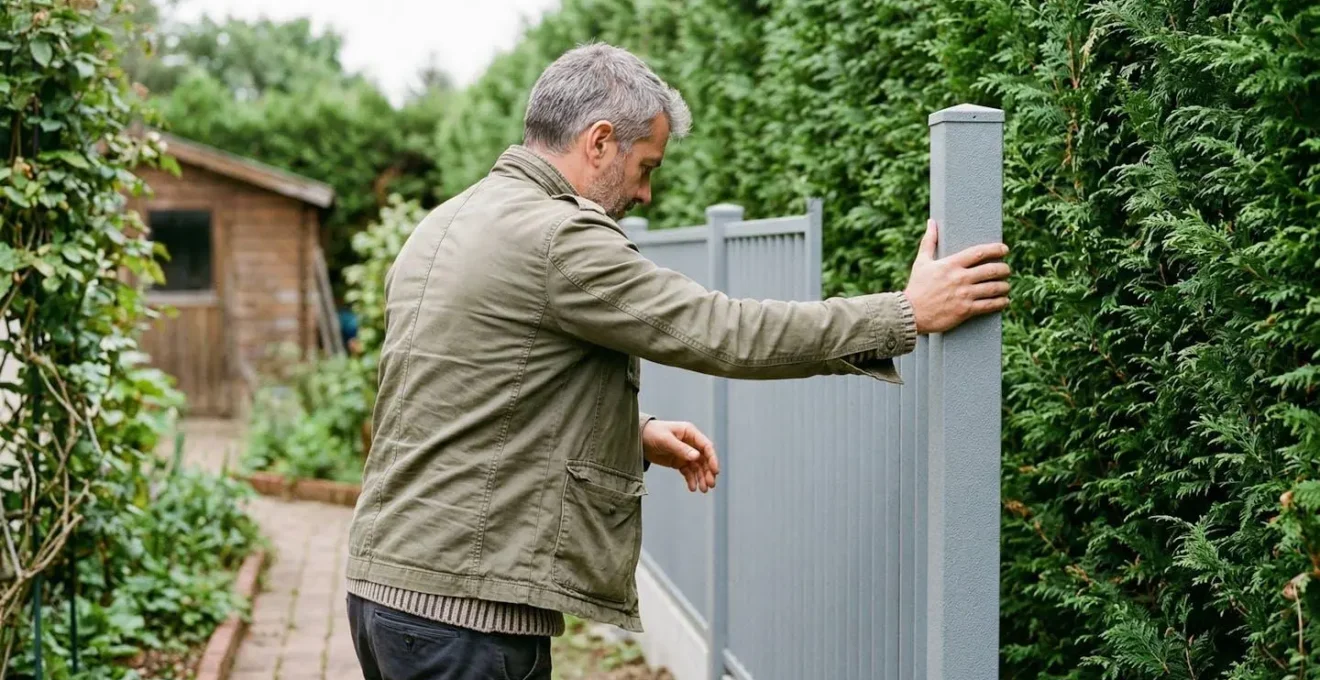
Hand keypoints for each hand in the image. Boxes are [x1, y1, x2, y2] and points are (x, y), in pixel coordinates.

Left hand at [642, 420, 719, 492]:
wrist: (639, 439)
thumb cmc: (653, 433)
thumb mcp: (666, 440)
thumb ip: (681, 448)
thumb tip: (696, 457)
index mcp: (690, 433)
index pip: (706, 446)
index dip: (712, 459)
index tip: (715, 471)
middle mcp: (690, 443)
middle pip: (704, 459)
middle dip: (708, 472)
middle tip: (710, 484)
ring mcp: (685, 453)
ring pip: (698, 467)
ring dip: (701, 478)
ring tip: (703, 490)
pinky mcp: (679, 462)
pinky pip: (688, 472)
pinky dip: (691, 480)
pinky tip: (692, 488)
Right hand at [903, 219, 1010, 333]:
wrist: (910, 313)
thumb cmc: (916, 286)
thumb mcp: (922, 262)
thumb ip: (929, 241)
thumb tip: (931, 222)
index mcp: (951, 264)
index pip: (980, 252)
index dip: (996, 249)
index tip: (1004, 249)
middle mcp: (960, 278)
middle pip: (991, 270)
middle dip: (1004, 269)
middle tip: (1006, 270)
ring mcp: (964, 295)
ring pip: (994, 288)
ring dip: (1004, 286)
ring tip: (1005, 286)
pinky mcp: (966, 310)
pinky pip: (989, 305)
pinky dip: (1000, 303)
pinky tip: (1003, 301)